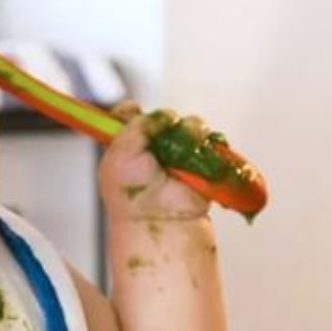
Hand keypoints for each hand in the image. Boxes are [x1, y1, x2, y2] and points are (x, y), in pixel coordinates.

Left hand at [98, 103, 210, 221]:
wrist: (157, 219)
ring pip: (191, 125)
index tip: (135, 111)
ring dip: (190, 132)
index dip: (134, 111)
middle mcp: (154, 147)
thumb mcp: (120, 153)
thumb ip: (136, 125)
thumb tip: (164, 114)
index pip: (131, 115)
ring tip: (182, 152)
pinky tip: (199, 154)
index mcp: (129, 144)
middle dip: (167, 121)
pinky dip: (208, 143)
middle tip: (163, 138)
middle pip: (166, 116)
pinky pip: (211, 141)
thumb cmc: (130, 192)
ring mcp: (179, 154)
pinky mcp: (201, 163)